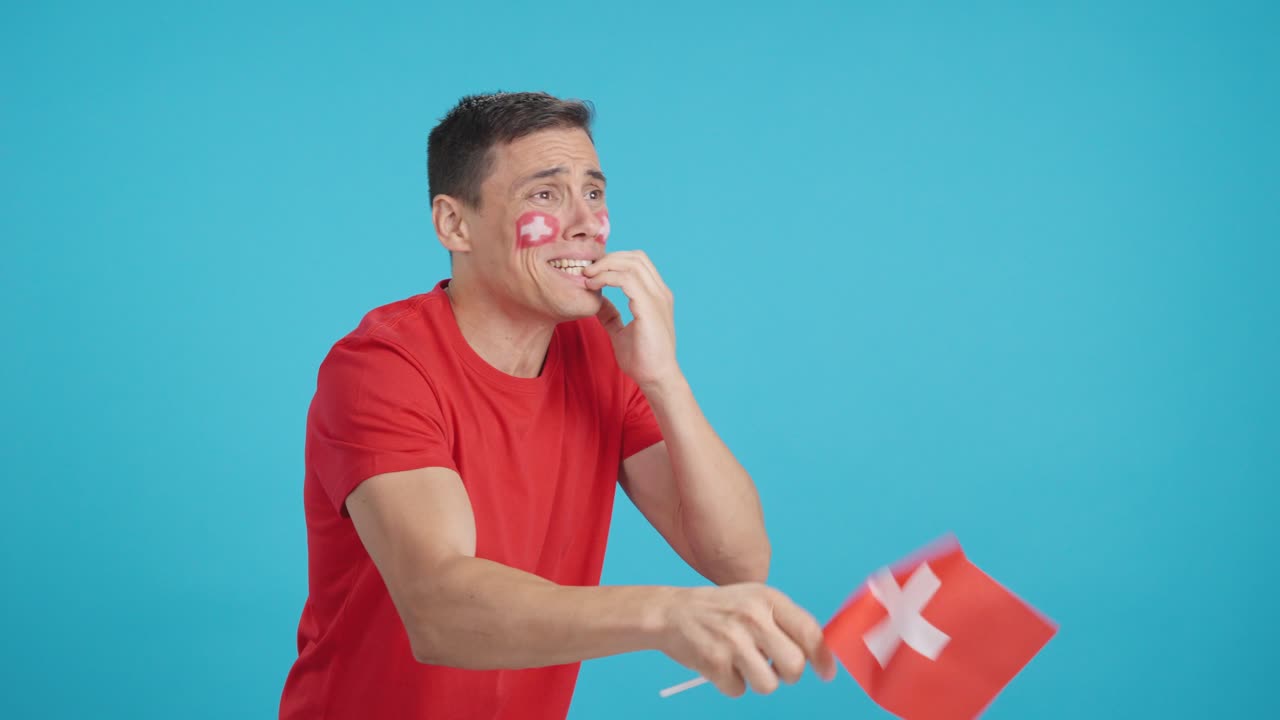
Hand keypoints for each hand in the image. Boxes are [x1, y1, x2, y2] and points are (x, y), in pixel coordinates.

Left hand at [583, 251, 678, 389]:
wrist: (656, 379)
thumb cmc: (643, 359)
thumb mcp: (620, 331)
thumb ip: (611, 314)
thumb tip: (596, 302)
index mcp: (657, 296)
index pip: (638, 262)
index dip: (614, 260)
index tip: (592, 272)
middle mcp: (660, 293)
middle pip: (635, 257)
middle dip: (608, 258)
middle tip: (587, 270)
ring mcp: (657, 298)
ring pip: (631, 263)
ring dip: (605, 266)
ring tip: (587, 277)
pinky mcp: (649, 307)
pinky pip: (627, 280)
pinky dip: (607, 278)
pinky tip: (593, 286)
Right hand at [656, 583, 837, 696]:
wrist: (672, 612)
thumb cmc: (721, 610)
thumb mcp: (755, 601)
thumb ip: (785, 622)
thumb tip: (818, 655)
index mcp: (768, 598)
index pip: (809, 631)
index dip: (822, 657)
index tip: (826, 673)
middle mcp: (753, 616)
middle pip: (794, 665)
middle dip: (787, 674)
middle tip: (771, 666)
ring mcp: (733, 640)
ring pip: (769, 685)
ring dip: (757, 681)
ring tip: (741, 663)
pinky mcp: (714, 661)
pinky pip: (738, 690)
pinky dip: (730, 683)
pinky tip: (720, 663)